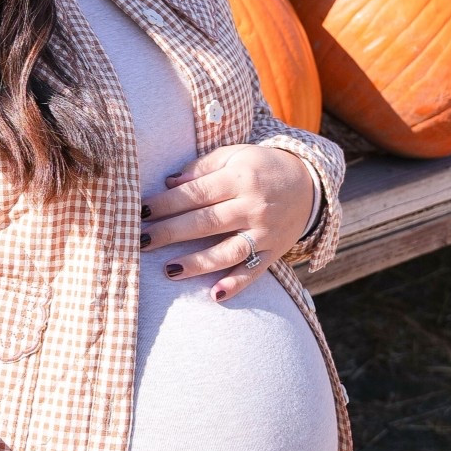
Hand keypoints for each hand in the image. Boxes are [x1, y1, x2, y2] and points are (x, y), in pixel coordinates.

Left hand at [140, 143, 318, 301]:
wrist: (310, 184)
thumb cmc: (261, 167)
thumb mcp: (233, 156)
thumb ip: (201, 168)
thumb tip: (167, 184)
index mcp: (239, 177)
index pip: (195, 193)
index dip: (166, 204)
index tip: (140, 212)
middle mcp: (252, 205)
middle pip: (206, 222)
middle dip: (170, 233)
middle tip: (141, 242)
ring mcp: (265, 231)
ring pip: (228, 250)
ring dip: (198, 262)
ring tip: (169, 270)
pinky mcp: (275, 251)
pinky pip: (255, 270)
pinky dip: (236, 284)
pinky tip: (215, 295)